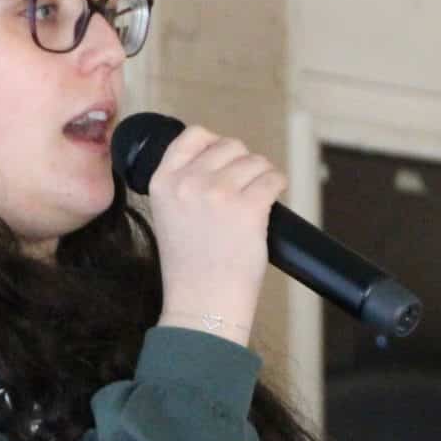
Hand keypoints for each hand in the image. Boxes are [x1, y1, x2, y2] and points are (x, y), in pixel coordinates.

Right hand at [141, 125, 286, 345]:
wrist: (201, 305)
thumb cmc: (190, 268)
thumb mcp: (168, 215)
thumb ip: (184, 184)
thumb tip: (219, 158)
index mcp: (163, 182)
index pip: (193, 135)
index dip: (215, 144)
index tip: (225, 160)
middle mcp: (188, 182)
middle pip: (230, 146)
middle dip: (242, 164)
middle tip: (243, 190)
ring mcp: (218, 193)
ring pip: (255, 161)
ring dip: (262, 176)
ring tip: (257, 199)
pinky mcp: (248, 208)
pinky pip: (273, 179)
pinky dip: (277, 185)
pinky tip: (271, 200)